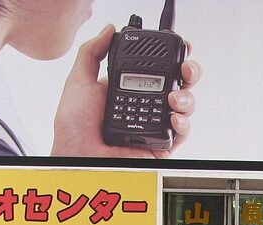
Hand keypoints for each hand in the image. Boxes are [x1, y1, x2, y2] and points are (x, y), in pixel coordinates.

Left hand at [51, 24, 201, 158]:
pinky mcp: (160, 145)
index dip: (172, 58)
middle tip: (184, 69)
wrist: (78, 156)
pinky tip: (174, 117)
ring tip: (174, 97)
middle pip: (179, 84)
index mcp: (129, 88)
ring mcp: (154, 125)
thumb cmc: (74, 128)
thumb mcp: (79, 81)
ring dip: (186, 97)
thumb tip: (108, 30)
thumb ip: (92, 52)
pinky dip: (183, 123)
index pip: (158, 69)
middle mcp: (146, 105)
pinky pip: (181, 133)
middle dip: (189, 72)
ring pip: (184, 106)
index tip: (179, 48)